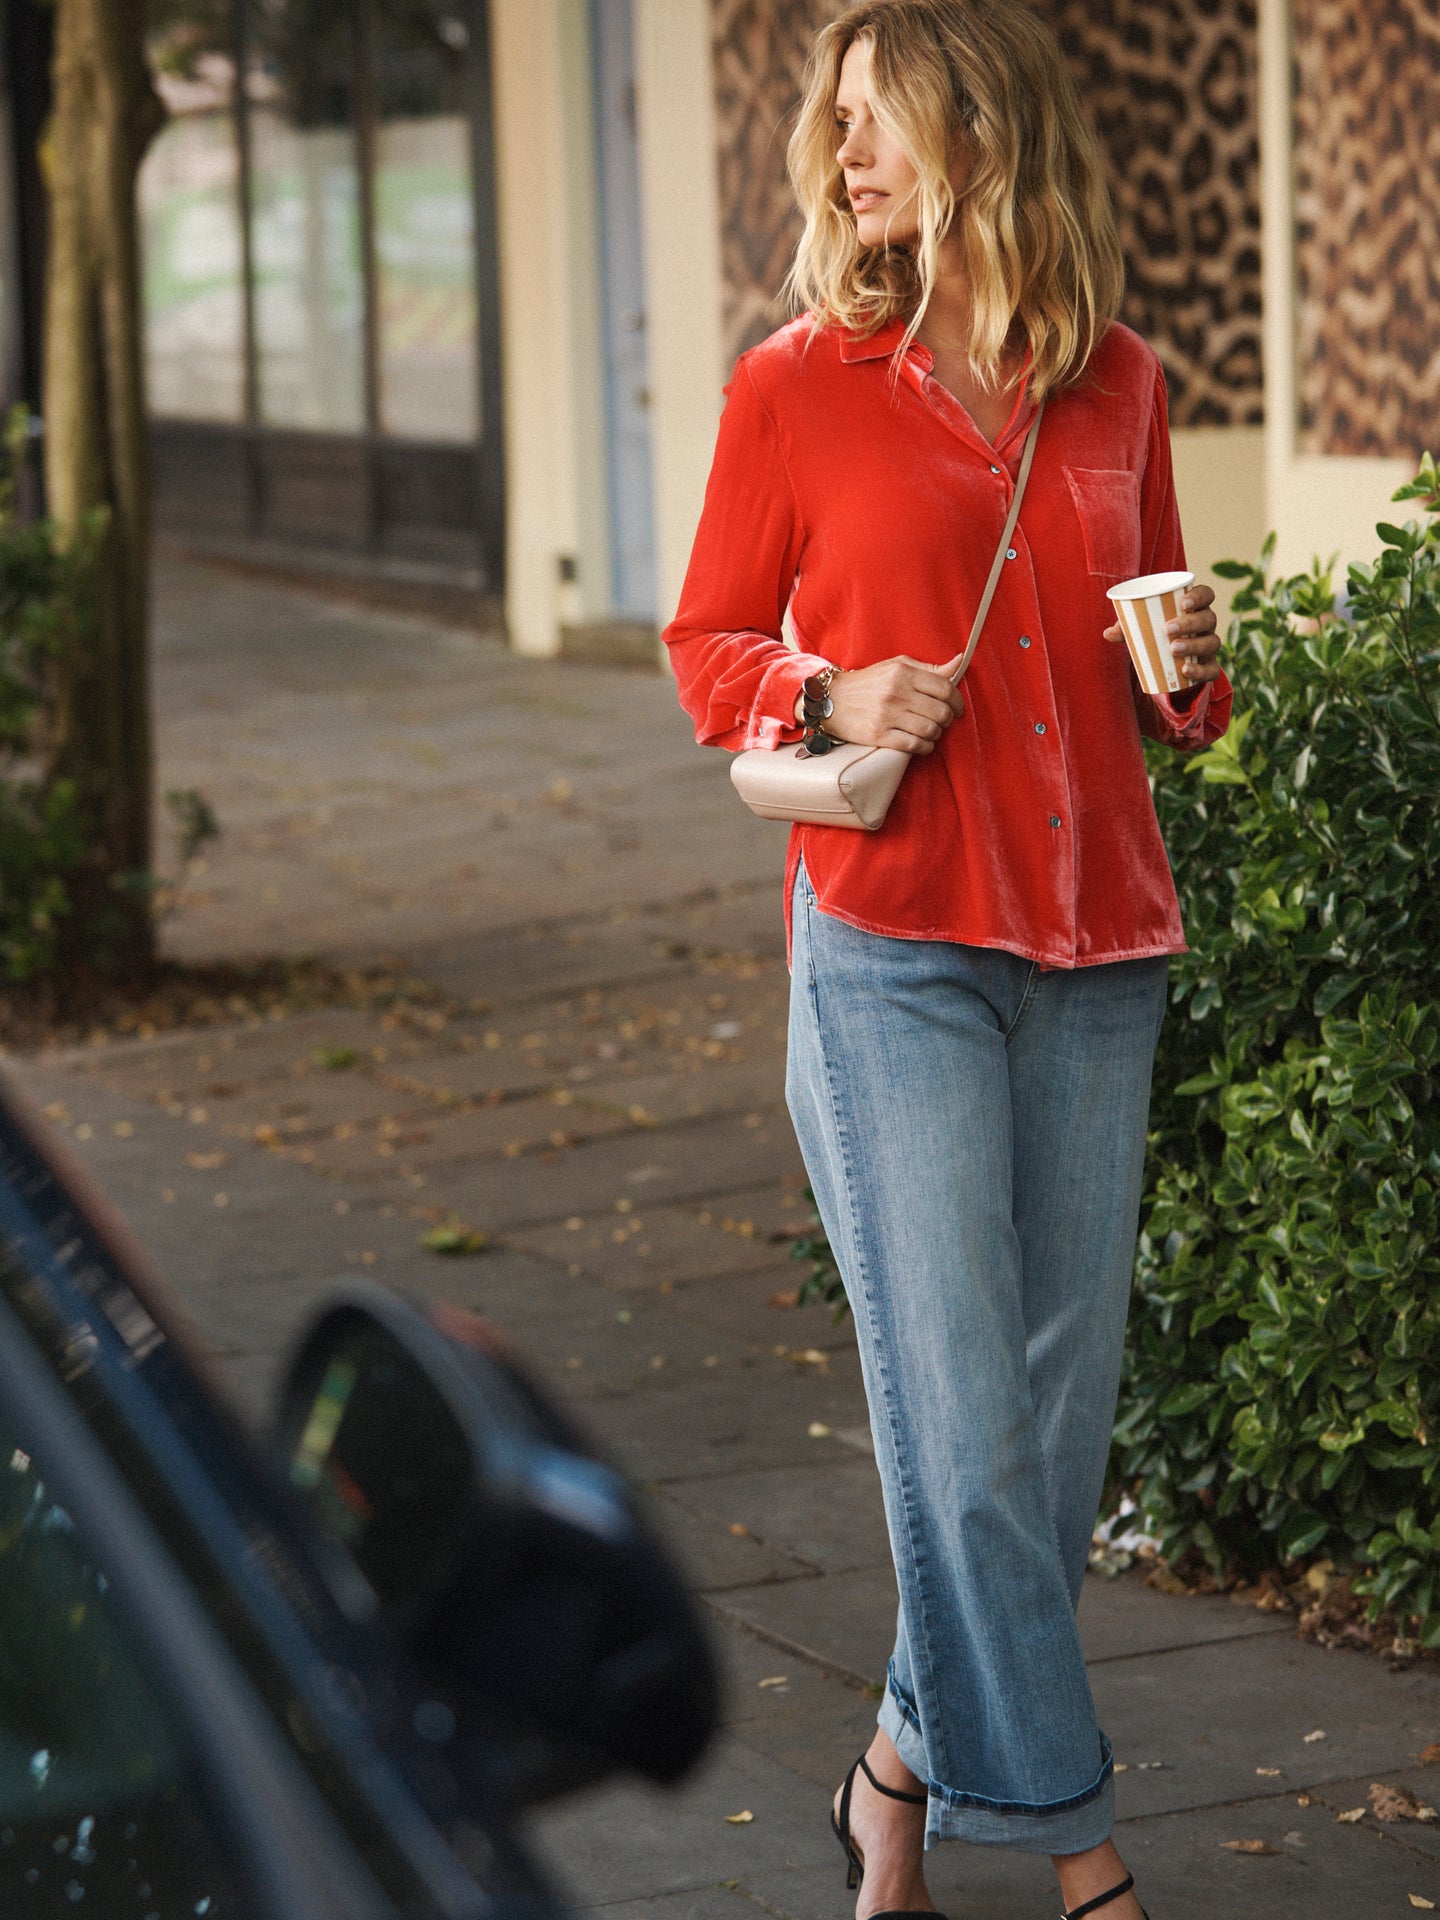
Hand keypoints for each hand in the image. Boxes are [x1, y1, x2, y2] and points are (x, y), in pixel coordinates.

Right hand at [800, 655, 965, 755]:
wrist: (831, 699)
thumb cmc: (868, 682)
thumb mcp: (897, 666)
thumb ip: (929, 669)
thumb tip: (960, 663)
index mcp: (904, 673)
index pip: (945, 688)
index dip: (957, 701)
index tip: (957, 708)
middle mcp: (897, 693)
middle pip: (941, 711)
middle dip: (948, 719)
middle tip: (943, 721)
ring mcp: (888, 715)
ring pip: (930, 730)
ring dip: (936, 734)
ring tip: (931, 732)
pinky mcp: (879, 735)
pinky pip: (914, 745)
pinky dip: (925, 747)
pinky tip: (923, 743)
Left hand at [1103, 582, 1221, 687]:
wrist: (1166, 665)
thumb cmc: (1154, 635)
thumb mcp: (1140, 628)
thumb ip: (1125, 627)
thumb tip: (1108, 633)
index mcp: (1194, 608)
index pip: (1206, 595)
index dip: (1199, 596)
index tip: (1183, 602)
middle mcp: (1206, 625)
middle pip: (1208, 618)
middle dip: (1190, 623)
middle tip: (1167, 628)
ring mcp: (1209, 645)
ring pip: (1212, 643)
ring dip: (1194, 645)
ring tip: (1173, 648)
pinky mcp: (1207, 667)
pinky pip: (1212, 670)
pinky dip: (1200, 671)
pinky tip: (1185, 671)